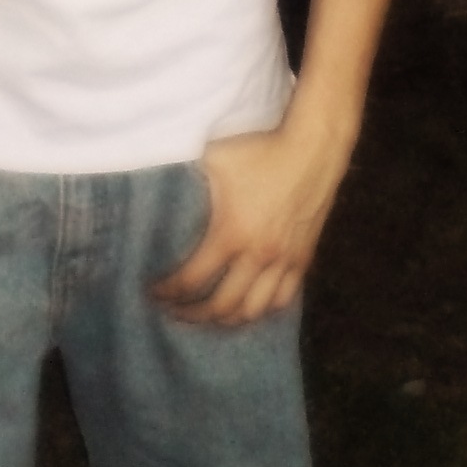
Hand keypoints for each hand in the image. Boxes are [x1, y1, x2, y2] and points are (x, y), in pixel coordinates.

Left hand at [151, 121, 350, 326]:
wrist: (313, 147)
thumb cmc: (261, 149)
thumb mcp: (215, 157)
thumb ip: (188, 175)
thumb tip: (163, 179)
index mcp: (231, 234)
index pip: (192, 280)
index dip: (168, 291)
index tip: (153, 292)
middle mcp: (258, 256)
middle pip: (221, 307)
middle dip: (192, 314)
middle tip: (174, 311)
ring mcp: (284, 260)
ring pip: (254, 310)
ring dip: (228, 320)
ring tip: (209, 316)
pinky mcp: (303, 257)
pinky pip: (283, 298)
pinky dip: (263, 309)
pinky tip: (250, 306)